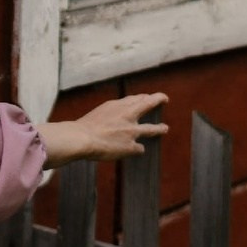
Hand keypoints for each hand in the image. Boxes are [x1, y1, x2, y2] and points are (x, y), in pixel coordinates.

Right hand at [35, 93, 168, 168]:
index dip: (143, 98)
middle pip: (147, 104)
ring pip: (151, 129)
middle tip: (163, 98)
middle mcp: (127, 115)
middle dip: (156, 100)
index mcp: (117, 106)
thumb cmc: (83, 128)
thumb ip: (108, 115)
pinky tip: (137, 150)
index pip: (134, 99)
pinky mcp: (131, 146)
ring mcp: (131, 131)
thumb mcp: (97, 114)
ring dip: (159, 128)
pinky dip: (136, 148)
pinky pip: (138, 148)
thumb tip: (111, 118)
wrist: (81, 139)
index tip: (147, 96)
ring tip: (164, 128)